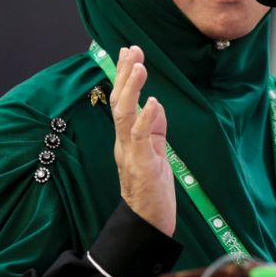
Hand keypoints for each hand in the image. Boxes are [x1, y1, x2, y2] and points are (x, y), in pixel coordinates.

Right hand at [110, 46, 175, 234]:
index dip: (124, 77)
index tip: (129, 52)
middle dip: (124, 75)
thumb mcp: (157, 155)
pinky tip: (151, 102)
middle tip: (132, 49)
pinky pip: (141, 139)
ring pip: (124, 116)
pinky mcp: (142, 167)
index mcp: (127, 141)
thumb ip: (155, 131)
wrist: (148, 226)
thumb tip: (156, 103)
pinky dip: (146, 119)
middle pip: (118, 103)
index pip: (122, 103)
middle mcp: (124, 144)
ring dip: (131, 89)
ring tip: (139, 66)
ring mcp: (130, 155)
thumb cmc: (153, 193)